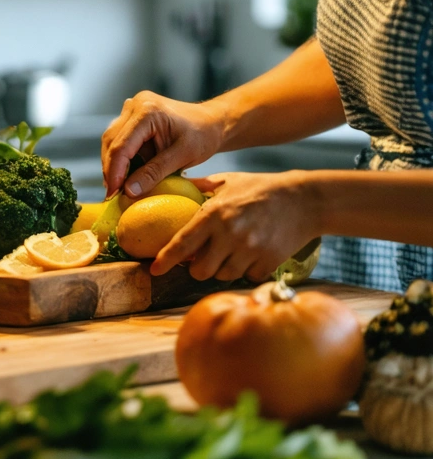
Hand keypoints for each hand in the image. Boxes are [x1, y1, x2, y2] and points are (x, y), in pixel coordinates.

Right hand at [101, 91, 225, 198]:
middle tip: (113, 194)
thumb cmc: (203, 136)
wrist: (212, 122)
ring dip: (113, 164)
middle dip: (111, 169)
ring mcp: (132, 108)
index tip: (113, 194)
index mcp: (147, 111)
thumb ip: (155, 172)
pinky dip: (120, 158)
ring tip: (118, 186)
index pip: (121, 146)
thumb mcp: (183, 156)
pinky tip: (125, 174)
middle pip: (111, 142)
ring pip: (111, 140)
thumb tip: (129, 191)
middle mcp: (135, 105)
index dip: (114, 172)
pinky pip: (119, 138)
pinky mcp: (132, 116)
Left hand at [151, 171, 319, 281]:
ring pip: (223, 275)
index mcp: (214, 214)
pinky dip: (246, 270)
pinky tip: (252, 253)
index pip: (182, 243)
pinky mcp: (268, 262)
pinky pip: (247, 276)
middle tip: (201, 259)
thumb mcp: (228, 181)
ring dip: (222, 268)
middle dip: (196, 268)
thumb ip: (200, 188)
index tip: (154, 269)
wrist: (304, 199)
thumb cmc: (261, 188)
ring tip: (231, 251)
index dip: (166, 259)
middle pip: (200, 270)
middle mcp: (229, 234)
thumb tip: (172, 185)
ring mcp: (250, 250)